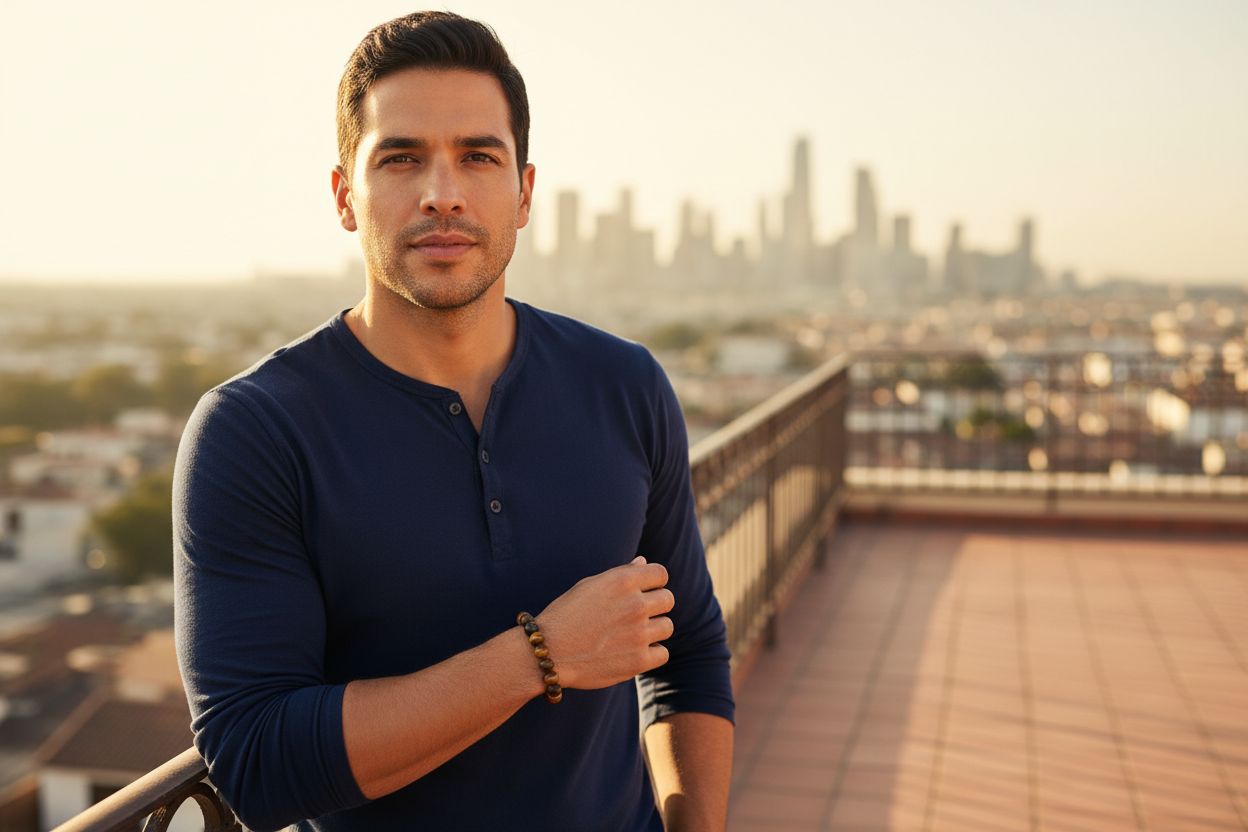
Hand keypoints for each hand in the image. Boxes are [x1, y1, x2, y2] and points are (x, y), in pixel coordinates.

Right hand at [535, 557, 673, 690]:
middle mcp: (634, 604)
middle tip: (635, 617)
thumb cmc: (566, 615)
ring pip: (667, 626)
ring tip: (630, 636)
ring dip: (653, 630)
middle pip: (668, 600)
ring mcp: (639, 634)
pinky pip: (662, 653)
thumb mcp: (589, 586)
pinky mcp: (639, 661)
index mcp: (622, 581)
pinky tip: (631, 652)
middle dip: (655, 606)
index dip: (653, 583)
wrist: (548, 652)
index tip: (643, 592)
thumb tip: (644, 563)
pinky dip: (650, 654)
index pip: (661, 574)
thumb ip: (621, 574)